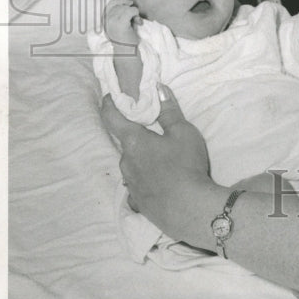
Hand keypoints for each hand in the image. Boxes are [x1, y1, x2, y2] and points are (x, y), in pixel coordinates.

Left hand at [101, 85, 211, 240]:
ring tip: (163, 159)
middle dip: (137, 135)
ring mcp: (130, 183)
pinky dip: (146, 177)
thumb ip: (169, 111)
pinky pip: (138, 183)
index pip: (112, 118)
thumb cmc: (185, 165)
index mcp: (134, 141)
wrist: (188, 209)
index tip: (111, 95)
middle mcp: (126, 162)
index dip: (110, 104)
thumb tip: (158, 89)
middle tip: (154, 130)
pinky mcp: (138, 201)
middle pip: (127, 143)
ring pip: (132, 164)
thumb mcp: (183, 132)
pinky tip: (160, 181)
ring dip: (143, 157)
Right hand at [104, 0, 141, 45]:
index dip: (120, 0)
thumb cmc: (125, 39)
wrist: (126, 52)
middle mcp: (107, 20)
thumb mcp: (119, 24)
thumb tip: (129, 2)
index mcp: (105, 21)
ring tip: (137, 22)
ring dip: (134, 13)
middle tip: (136, 19)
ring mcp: (112, 21)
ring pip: (126, 8)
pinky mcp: (120, 23)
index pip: (110, 4)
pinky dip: (136, 14)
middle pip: (120, 6)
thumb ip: (120, 14)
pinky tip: (138, 22)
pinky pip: (130, 11)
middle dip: (130, 9)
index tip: (129, 2)